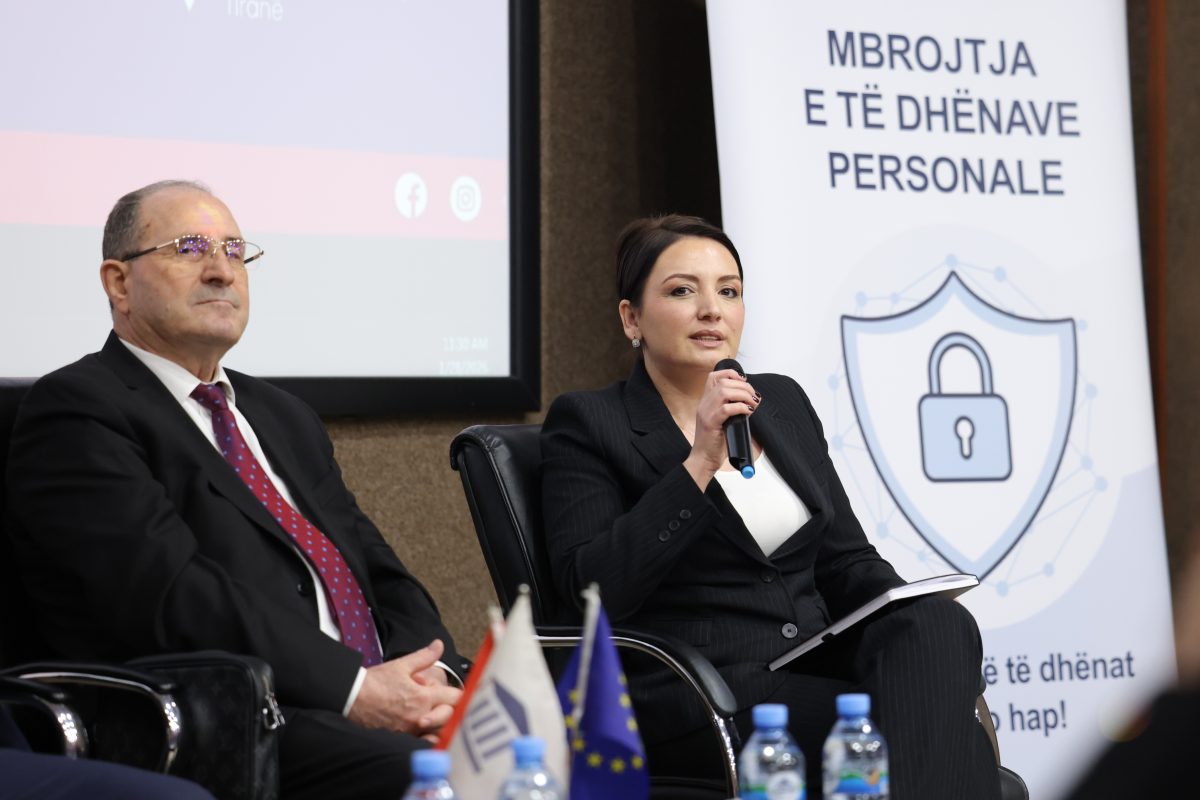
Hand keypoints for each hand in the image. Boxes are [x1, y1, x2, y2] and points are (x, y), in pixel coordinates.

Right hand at [347, 639, 462, 738]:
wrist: (350, 699)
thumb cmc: (374, 683)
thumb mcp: (401, 665)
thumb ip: (424, 657)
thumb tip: (438, 645)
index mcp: (423, 698)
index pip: (455, 698)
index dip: (457, 694)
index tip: (454, 692)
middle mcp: (419, 717)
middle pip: (450, 717)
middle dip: (449, 708)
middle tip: (440, 702)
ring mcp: (410, 731)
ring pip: (438, 732)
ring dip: (439, 723)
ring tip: (430, 713)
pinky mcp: (400, 740)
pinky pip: (422, 742)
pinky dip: (426, 736)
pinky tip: (421, 727)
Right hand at [683, 367, 757, 488]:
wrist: (704, 459)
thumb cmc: (715, 442)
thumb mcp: (721, 420)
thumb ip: (729, 408)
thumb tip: (749, 399)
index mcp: (706, 402)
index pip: (713, 377)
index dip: (730, 374)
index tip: (744, 381)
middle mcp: (704, 404)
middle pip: (723, 382)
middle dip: (743, 386)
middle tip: (754, 396)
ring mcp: (706, 413)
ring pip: (724, 392)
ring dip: (743, 395)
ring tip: (752, 403)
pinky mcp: (711, 423)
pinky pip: (726, 408)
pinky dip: (740, 407)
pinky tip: (748, 412)